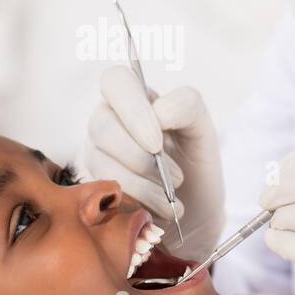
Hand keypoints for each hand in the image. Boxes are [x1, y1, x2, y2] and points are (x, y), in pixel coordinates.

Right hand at [79, 66, 225, 259]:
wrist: (195, 213)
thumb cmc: (197, 165)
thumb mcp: (203, 131)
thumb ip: (187, 107)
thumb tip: (159, 112)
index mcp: (135, 99)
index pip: (116, 81)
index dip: (133, 110)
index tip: (157, 142)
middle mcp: (108, 122)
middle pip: (102, 126)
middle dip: (140, 157)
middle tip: (177, 177)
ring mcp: (96, 154)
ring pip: (101, 161)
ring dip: (143, 185)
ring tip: (172, 198)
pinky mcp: (91, 186)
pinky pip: (102, 192)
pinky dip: (137, 204)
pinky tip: (160, 210)